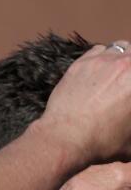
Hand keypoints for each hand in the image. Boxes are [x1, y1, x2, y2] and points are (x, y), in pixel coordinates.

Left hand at [37, 40, 130, 166]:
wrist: (65, 138)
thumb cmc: (103, 141)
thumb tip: (129, 118)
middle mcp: (127, 65)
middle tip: (128, 81)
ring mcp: (105, 61)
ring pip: (122, 48)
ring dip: (124, 57)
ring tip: (119, 72)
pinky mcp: (82, 63)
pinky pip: (100, 50)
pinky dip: (103, 57)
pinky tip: (100, 71)